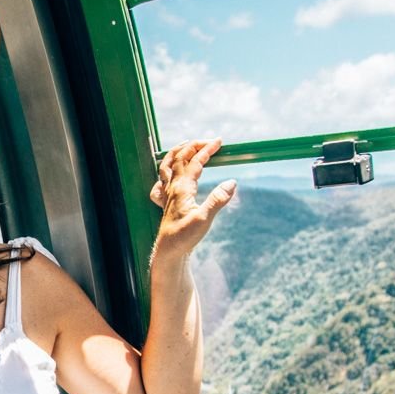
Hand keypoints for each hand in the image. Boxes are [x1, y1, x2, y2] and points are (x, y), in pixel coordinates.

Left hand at [149, 138, 235, 259]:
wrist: (168, 252)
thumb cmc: (184, 237)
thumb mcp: (204, 219)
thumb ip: (217, 200)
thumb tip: (232, 182)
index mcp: (182, 188)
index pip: (195, 162)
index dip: (207, 149)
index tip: (219, 141)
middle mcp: (172, 187)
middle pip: (180, 158)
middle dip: (194, 146)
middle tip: (209, 141)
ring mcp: (167, 194)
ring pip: (167, 166)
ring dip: (177, 152)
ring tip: (186, 145)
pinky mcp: (166, 203)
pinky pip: (162, 181)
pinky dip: (166, 172)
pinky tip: (169, 175)